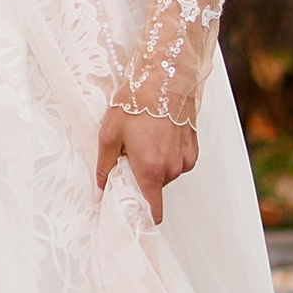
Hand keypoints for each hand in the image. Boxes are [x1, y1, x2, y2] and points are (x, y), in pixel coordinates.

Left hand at [94, 107, 196, 223]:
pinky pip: (177, 161)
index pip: (153, 210)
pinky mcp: (192, 148)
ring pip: (166, 173)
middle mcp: (172, 168)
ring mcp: (184, 158)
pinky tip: (158, 135)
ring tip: (144, 139)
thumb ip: (105, 167)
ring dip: (154, 164)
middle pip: (155, 188)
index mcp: (151, 169)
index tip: (132, 211)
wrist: (164, 78)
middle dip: (141, 177)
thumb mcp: (109, 135)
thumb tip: (100, 189)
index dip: (142, 214)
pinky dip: (167, 154)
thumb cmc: (137, 102)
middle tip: (130, 155)